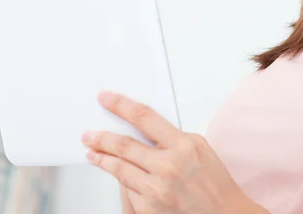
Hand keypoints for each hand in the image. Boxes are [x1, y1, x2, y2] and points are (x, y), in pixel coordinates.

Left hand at [81, 91, 263, 213]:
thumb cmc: (214, 181)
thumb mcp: (198, 148)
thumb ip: (171, 137)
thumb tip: (142, 129)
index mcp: (183, 144)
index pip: (144, 117)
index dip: (120, 106)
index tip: (106, 98)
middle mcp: (168, 166)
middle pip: (124, 145)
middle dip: (102, 138)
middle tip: (88, 134)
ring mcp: (156, 189)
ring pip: (120, 169)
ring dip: (103, 160)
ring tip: (92, 153)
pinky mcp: (149, 209)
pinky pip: (129, 190)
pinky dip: (122, 181)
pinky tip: (116, 175)